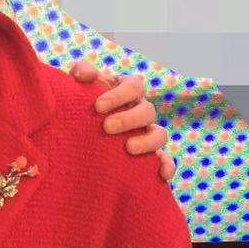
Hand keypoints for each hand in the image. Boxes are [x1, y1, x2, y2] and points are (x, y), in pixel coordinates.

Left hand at [70, 60, 174, 180]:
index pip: (134, 86)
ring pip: (160, 134)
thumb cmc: (84, 100)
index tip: (98, 106)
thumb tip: (84, 74)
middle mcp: (141, 110)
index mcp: (129, 90)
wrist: (82, 125)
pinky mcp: (149, 155)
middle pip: (147, 111)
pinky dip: (167, 166)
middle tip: (107, 127)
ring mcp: (147, 132)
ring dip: (147, 141)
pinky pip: (165, 160)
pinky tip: (162, 175)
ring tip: (128, 148)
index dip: (119, 95)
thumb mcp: (81, 84)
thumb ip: (81, 72)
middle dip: (128, 119)